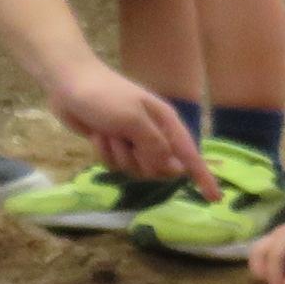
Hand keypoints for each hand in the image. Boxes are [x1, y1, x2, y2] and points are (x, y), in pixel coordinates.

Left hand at [47, 63, 212, 190]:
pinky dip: (105, 154)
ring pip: (136, 170)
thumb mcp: (132, 119)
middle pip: (161, 169)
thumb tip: (174, 168)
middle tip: (128, 144)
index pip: (191, 156)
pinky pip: (116, 166)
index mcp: (167, 124)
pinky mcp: (115, 147)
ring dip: (119, 155)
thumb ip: (155, 146)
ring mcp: (134, 142)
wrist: (68, 83)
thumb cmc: (104, 95)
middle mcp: (154, 135)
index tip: (216, 199)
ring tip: (108, 134)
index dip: (204, 178)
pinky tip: (97, 136)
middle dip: (142, 162)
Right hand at [247, 217, 284, 283]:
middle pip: (257, 252)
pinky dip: (264, 270)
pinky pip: (261, 257)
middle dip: (262, 273)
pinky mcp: (273, 246)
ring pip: (255, 254)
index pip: (275, 255)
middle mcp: (278, 234)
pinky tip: (276, 282)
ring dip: (260, 272)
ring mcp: (273, 238)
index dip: (274, 275)